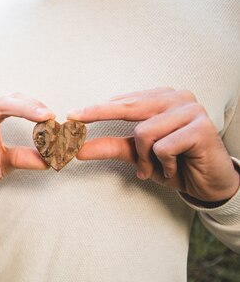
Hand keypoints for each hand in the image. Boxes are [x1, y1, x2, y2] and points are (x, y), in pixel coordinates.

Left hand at [69, 87, 239, 203]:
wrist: (209, 183)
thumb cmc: (174, 163)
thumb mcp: (138, 155)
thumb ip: (111, 147)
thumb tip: (79, 148)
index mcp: (162, 98)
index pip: (123, 102)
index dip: (96, 109)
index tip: (72, 115)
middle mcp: (178, 98)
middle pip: (129, 108)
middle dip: (100, 115)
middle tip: (73, 120)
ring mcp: (192, 110)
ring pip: (144, 133)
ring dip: (146, 158)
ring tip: (159, 166)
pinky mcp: (201, 127)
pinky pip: (163, 147)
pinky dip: (163, 164)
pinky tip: (175, 167)